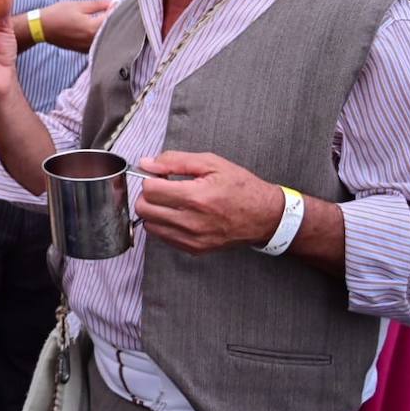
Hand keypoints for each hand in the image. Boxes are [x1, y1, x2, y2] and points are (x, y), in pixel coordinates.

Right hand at [39, 0, 113, 51]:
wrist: (41, 28)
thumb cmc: (58, 14)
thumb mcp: (78, 5)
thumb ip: (98, 5)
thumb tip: (114, 2)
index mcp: (92, 27)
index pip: (113, 19)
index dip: (117, 10)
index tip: (118, 3)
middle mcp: (92, 40)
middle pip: (113, 31)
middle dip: (116, 20)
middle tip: (116, 10)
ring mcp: (88, 47)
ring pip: (107, 39)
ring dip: (110, 29)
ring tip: (109, 19)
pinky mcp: (84, 50)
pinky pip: (99, 44)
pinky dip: (102, 37)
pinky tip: (101, 29)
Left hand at [134, 151, 285, 254]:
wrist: (265, 216)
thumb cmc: (241, 187)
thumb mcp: (211, 163)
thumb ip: (174, 161)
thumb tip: (146, 163)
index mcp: (196, 196)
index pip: (150, 190)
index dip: (151, 179)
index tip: (161, 176)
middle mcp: (192, 221)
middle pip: (144, 208)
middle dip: (148, 195)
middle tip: (163, 188)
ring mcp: (192, 238)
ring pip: (149, 224)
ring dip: (154, 210)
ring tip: (171, 202)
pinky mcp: (194, 249)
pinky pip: (163, 237)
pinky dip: (163, 224)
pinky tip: (178, 215)